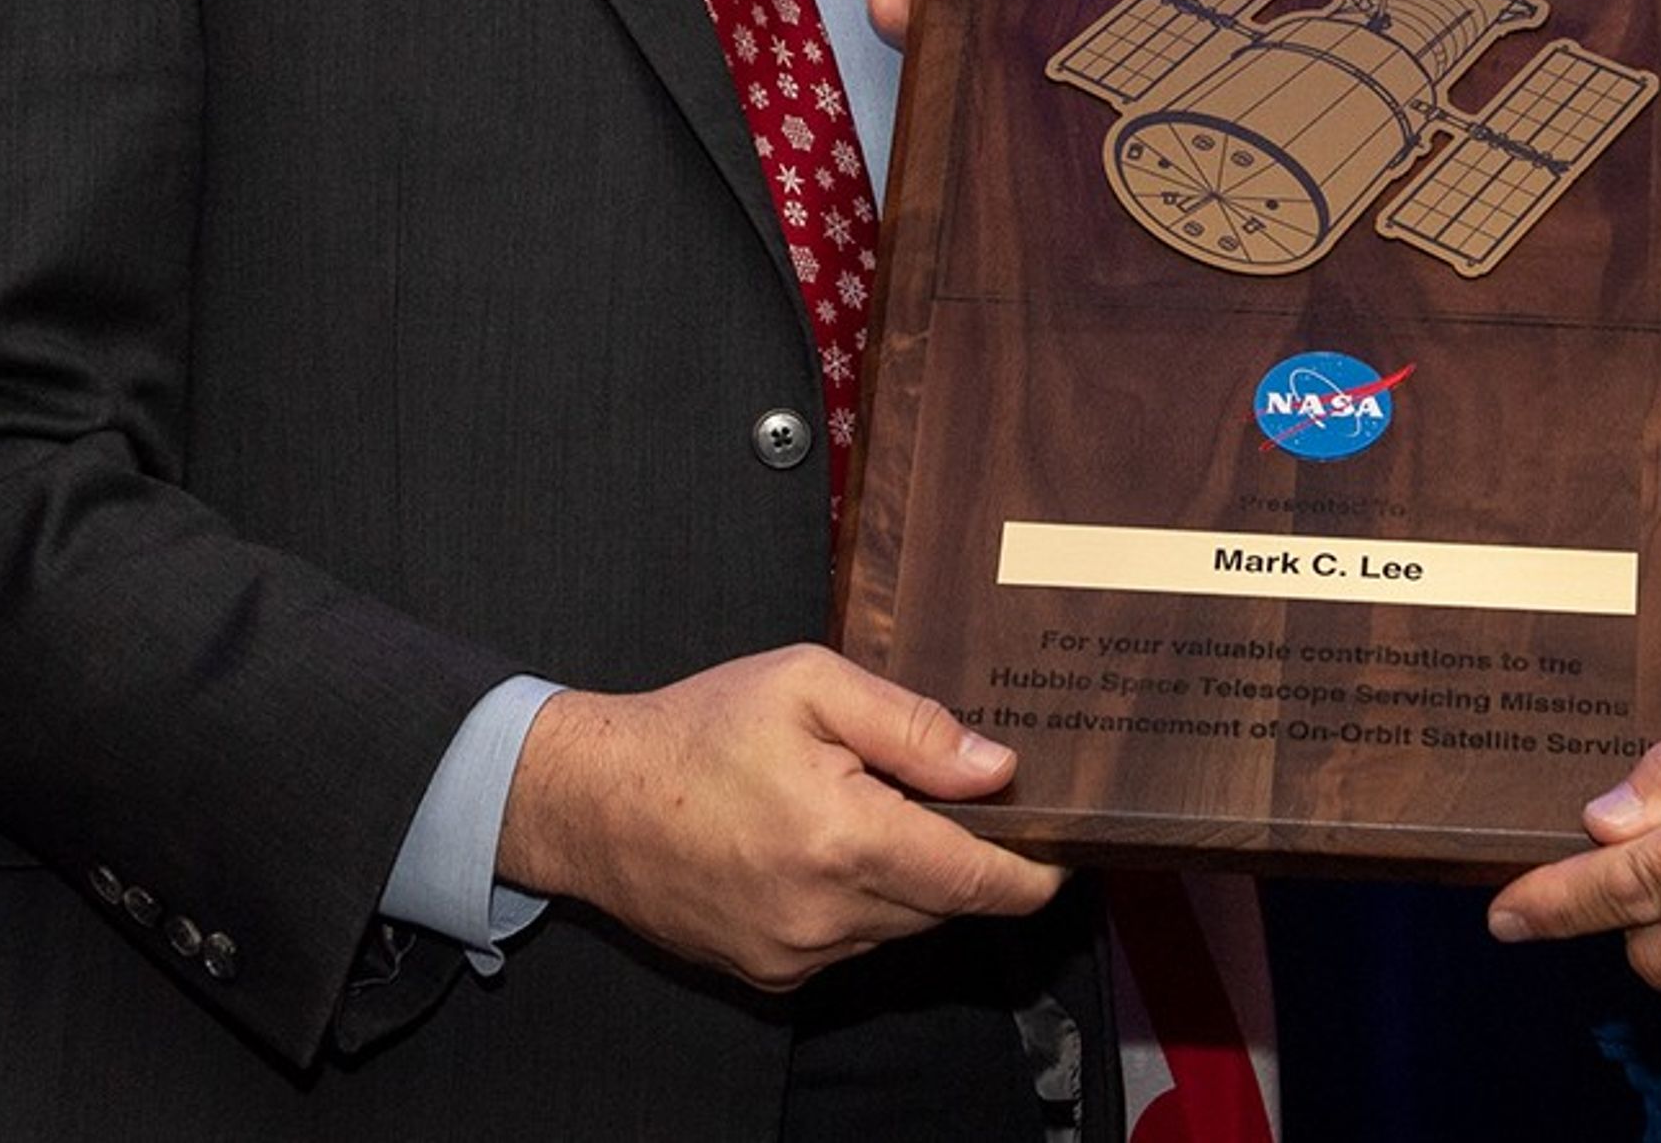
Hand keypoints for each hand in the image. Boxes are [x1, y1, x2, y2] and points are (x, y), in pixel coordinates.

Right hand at [496, 643, 1065, 990]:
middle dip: (971, 855)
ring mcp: (799, 955)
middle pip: (950, 903)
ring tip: (879, 806)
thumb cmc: (700, 729)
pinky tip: (832, 843)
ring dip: (915, 876)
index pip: (982, 881)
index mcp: (847, 840)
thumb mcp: (812, 687)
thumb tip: (999, 767)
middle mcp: (828, 915)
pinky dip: (866, 900)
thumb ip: (914, 727)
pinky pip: (856, 941)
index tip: (1067, 844)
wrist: (594, 801)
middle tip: (964, 793)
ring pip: (905, 923)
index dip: (1037, 868)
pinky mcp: (774, 973)